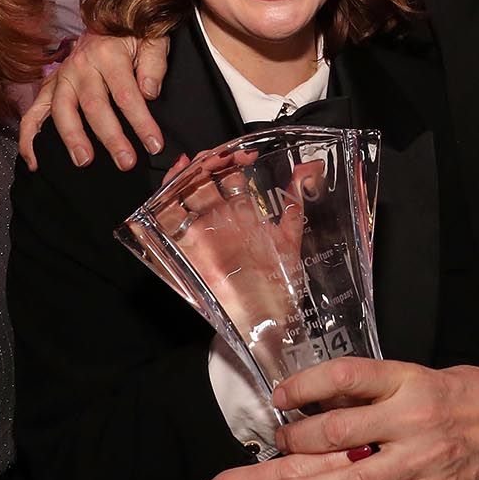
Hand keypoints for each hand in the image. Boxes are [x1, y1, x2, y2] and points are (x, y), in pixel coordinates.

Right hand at [17, 32, 169, 170]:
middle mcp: (81, 66)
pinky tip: (35, 161)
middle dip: (110, 137)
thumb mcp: (152, 40)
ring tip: (84, 161)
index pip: (125, 94)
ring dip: (72, 138)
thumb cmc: (131, 34)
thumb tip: (149, 92)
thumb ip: (154, 65)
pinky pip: (34, 113)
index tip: (154, 144)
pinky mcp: (50, 87)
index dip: (141, 122)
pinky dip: (29, 137)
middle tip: (125, 161)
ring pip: (62, 110)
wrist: (104, 18)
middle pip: (94, 106)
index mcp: (108, 54)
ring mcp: (62, 77)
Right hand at [153, 150, 321, 375]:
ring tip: (202, 162)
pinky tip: (177, 177)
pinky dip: (166, 194)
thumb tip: (312, 168)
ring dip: (190, 173)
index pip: (232, 179)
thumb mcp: (291, 240)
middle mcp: (221, 222)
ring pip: (186, 193)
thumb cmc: (281, 288)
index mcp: (245, 217)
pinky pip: (167, 217)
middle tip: (221, 155)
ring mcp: (202, 233)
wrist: (267, 324)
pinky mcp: (185, 248)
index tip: (246, 155)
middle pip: (207, 182)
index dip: (235, 162)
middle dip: (210, 162)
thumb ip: (296, 204)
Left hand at [268, 358, 478, 479]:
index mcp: (405, 380)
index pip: (345, 376)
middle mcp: (412, 419)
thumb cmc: (461, 393)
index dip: (306, 385)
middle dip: (300, 444)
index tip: (280, 397)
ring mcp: (426, 460)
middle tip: (277, 450)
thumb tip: (317, 399)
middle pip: (341, 432)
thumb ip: (372, 390)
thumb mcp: (415, 375)